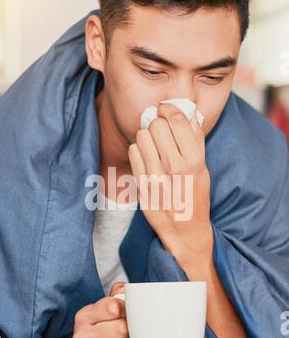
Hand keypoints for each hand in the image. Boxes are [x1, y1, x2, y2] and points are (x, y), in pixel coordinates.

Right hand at [44, 282, 131, 337]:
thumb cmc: (95, 332)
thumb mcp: (98, 312)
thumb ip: (114, 297)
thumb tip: (126, 288)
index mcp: (84, 316)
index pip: (113, 307)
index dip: (126, 310)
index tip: (127, 314)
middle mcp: (83, 336)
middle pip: (122, 328)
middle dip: (131, 331)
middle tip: (128, 334)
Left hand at [128, 102, 212, 266]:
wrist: (184, 229)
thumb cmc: (196, 196)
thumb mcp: (203, 168)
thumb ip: (196, 140)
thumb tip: (189, 113)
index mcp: (194, 160)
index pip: (177, 120)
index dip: (169, 109)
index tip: (166, 109)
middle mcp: (174, 166)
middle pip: (157, 125)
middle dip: (158, 123)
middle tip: (160, 129)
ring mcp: (155, 176)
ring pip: (142, 136)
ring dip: (146, 135)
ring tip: (153, 144)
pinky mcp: (141, 184)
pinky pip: (133, 152)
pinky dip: (138, 150)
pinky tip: (146, 157)